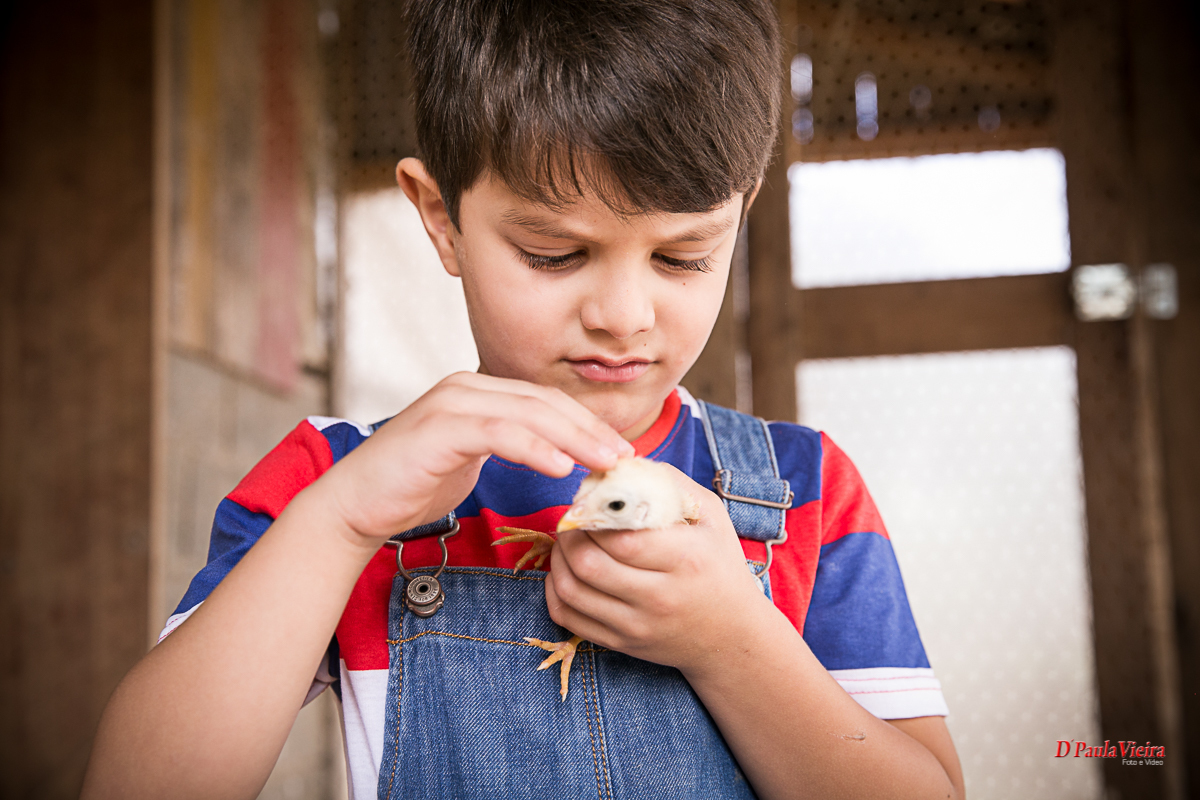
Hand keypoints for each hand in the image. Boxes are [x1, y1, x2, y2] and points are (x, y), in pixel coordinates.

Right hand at [314, 372, 634, 545]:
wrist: (354, 505)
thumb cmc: (412, 486)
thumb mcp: (470, 460)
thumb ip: (506, 446)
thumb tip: (557, 454)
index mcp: (477, 391)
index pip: (545, 401)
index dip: (586, 424)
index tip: (619, 451)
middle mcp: (466, 387)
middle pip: (545, 402)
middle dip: (590, 430)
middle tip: (625, 458)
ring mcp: (451, 403)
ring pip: (529, 413)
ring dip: (574, 438)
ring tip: (605, 463)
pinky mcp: (439, 428)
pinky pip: (499, 432)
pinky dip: (535, 447)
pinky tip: (560, 466)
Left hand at [543, 463, 769, 672]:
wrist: (733, 635)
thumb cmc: (719, 565)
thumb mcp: (710, 516)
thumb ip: (669, 483)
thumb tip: (622, 463)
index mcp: (685, 559)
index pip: (621, 537)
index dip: (594, 515)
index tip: (588, 501)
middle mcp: (659, 597)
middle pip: (589, 564)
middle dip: (569, 534)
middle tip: (572, 518)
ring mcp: (637, 625)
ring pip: (572, 590)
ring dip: (558, 560)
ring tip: (567, 542)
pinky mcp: (621, 643)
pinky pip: (569, 618)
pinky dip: (555, 591)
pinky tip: (565, 572)